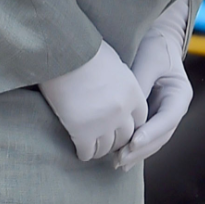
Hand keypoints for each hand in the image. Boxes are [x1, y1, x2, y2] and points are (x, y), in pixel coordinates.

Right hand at [39, 41, 148, 160]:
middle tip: (106, 141)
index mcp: (132, 92)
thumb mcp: (113, 61)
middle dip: (116, 140)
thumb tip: (117, 84)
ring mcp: (104, 123)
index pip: (140, 119)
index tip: (121, 126)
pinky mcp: (83, 132)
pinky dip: (83, 153)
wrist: (64, 53)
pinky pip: (87, 152)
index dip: (130, 124)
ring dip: (99, 149)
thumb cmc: (85, 50)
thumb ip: (121, 79)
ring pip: (107, 148)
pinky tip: (79, 149)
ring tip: (92, 147)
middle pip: (126, 137)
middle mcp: (122, 110)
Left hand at [114, 0, 192, 170]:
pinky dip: (133, 147)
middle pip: (161, 136)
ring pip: (153, 141)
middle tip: (120, 158)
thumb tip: (127, 108)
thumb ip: (139, 84)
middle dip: (141, 149)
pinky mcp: (151, 116)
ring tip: (118, 162)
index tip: (133, 142)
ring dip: (137, 153)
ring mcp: (163, 114)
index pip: (167, 119)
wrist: (156, 36)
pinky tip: (119, 157)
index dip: (151, 133)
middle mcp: (174, 109)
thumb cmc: (154, 45)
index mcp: (180, 95)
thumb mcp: (148, 59)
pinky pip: (144, 135)